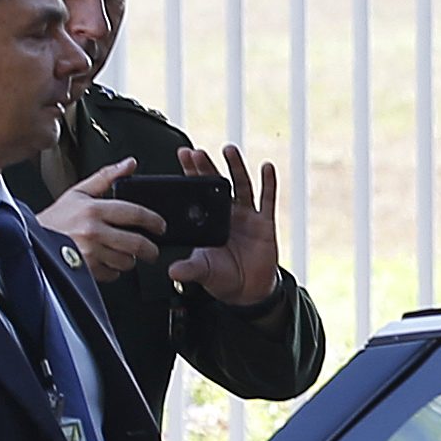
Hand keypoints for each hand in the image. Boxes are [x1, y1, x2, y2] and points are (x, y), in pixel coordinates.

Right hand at [40, 159, 165, 281]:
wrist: (32, 241)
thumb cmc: (56, 218)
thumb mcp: (80, 192)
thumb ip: (107, 177)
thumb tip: (130, 164)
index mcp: (93, 209)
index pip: (135, 213)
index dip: (154, 221)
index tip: (160, 226)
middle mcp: (93, 231)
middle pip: (136, 242)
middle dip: (150, 249)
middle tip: (152, 249)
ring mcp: (90, 252)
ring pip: (127, 261)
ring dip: (130, 259)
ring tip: (123, 253)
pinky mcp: (87, 270)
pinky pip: (113, 274)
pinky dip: (114, 271)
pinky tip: (106, 261)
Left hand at [168, 144, 284, 306]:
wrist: (247, 290)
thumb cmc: (222, 277)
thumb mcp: (203, 271)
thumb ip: (190, 269)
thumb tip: (172, 272)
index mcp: (208, 220)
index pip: (197, 191)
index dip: (191, 172)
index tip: (184, 154)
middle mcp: (226, 213)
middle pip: (216, 183)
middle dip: (207, 166)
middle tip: (197, 151)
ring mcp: (246, 216)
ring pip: (241, 185)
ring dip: (235, 167)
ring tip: (228, 150)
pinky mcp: (264, 223)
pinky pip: (267, 200)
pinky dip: (268, 183)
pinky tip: (266, 167)